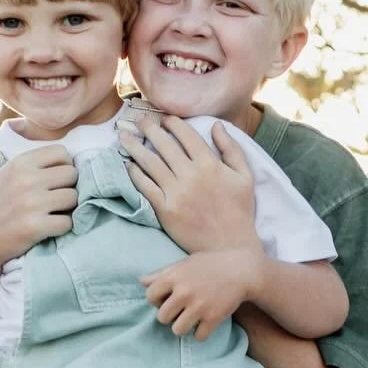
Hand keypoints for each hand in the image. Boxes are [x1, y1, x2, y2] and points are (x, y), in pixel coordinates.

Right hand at [0, 147, 77, 265]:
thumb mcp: (7, 175)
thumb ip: (33, 166)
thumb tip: (68, 161)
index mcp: (19, 163)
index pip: (62, 153)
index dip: (64, 166)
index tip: (56, 180)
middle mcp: (25, 180)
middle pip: (72, 175)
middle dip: (67, 187)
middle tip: (55, 199)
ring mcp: (31, 203)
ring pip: (73, 198)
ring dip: (67, 208)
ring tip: (51, 213)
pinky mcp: (35, 226)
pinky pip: (68, 222)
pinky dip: (62, 227)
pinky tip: (48, 228)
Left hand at [119, 113, 259, 252]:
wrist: (229, 248)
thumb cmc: (239, 212)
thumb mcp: (245, 177)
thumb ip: (231, 149)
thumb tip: (216, 125)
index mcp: (210, 164)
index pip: (186, 135)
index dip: (173, 123)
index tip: (164, 118)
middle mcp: (191, 175)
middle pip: (164, 145)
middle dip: (149, 128)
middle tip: (138, 119)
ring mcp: (176, 192)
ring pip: (150, 163)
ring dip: (134, 147)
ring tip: (123, 137)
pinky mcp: (165, 210)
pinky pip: (145, 187)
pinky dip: (134, 174)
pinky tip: (127, 165)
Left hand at [141, 248, 262, 339]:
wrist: (242, 270)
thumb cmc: (210, 264)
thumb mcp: (185, 264)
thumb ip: (162, 273)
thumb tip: (141, 282)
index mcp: (174, 277)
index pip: (150, 297)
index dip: (157, 300)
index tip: (168, 299)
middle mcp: (184, 292)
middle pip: (162, 317)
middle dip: (170, 316)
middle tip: (181, 310)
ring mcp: (199, 306)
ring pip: (177, 330)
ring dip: (183, 327)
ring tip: (191, 319)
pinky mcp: (213, 318)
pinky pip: (198, 337)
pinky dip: (201, 333)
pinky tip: (205, 323)